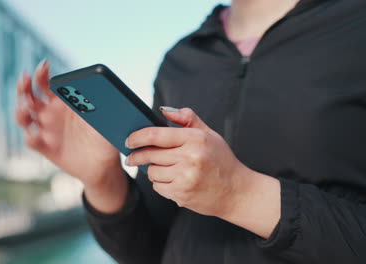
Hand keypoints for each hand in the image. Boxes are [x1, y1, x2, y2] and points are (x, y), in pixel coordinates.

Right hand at [15, 60, 126, 212]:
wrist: (104, 165)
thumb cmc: (105, 136)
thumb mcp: (107, 118)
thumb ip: (104, 104)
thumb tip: (109, 90)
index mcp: (64, 101)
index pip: (47, 83)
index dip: (42, 73)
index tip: (44, 65)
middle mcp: (50, 114)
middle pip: (29, 96)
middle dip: (24, 86)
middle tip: (25, 78)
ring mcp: (46, 130)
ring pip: (24, 117)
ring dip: (21, 111)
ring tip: (25, 108)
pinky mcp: (46, 148)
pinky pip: (33, 141)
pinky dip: (31, 138)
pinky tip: (35, 136)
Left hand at [125, 107, 250, 217]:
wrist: (236, 191)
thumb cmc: (221, 160)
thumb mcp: (209, 134)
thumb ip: (187, 119)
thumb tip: (162, 110)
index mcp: (196, 139)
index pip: (156, 135)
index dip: (138, 137)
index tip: (128, 140)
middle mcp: (190, 158)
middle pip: (150, 155)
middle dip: (137, 156)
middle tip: (131, 158)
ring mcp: (186, 178)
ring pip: (152, 172)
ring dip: (153, 170)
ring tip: (166, 169)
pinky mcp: (183, 195)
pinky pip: (158, 187)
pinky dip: (161, 184)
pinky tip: (174, 181)